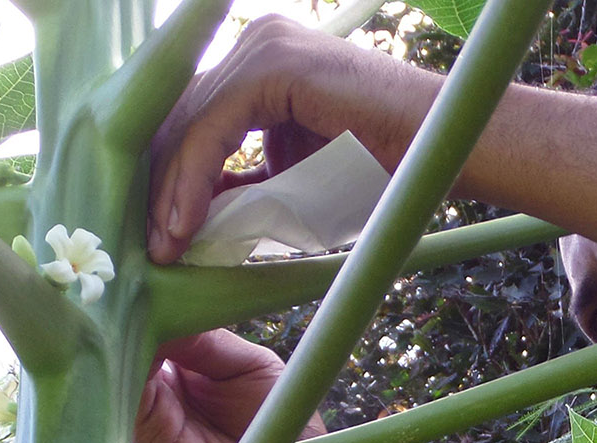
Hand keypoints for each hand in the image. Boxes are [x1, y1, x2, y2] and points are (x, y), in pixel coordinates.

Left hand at [147, 14, 436, 264]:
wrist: (444, 151)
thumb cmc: (383, 169)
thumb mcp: (292, 178)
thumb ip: (243, 183)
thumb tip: (185, 218)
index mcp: (260, 58)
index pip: (190, 115)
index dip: (168, 175)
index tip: (160, 235)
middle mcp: (256, 41)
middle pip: (181, 115)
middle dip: (160, 183)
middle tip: (153, 246)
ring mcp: (264, 46)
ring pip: (189, 123)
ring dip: (170, 191)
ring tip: (166, 246)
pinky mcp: (272, 66)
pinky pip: (212, 128)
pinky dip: (194, 180)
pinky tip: (186, 225)